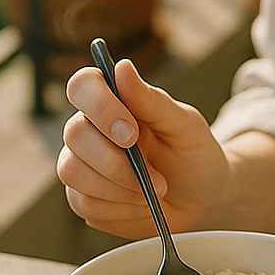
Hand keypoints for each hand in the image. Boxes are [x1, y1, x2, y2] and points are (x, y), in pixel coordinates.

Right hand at [57, 58, 231, 237]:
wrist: (202, 199)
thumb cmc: (194, 153)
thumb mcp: (184, 126)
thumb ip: (152, 100)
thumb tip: (121, 66)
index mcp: (116, 100)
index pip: (83, 85)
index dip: (99, 105)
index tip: (131, 131)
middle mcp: (92, 128)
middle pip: (74, 133)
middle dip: (115, 160)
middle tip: (155, 176)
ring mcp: (83, 163)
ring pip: (72, 170)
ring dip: (119, 186)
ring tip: (156, 189)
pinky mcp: (82, 196)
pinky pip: (84, 203)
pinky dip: (119, 207)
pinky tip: (143, 204)